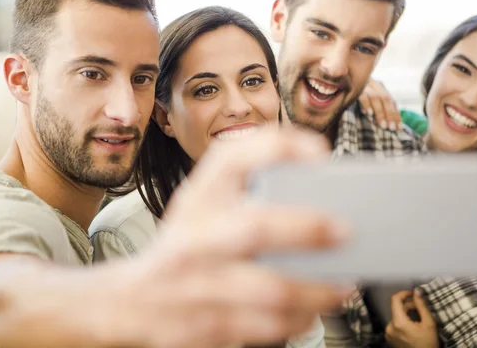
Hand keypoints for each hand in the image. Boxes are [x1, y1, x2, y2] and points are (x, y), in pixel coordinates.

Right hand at [117, 128, 353, 347]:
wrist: (131, 299)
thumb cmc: (186, 244)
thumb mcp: (203, 205)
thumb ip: (248, 190)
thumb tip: (318, 195)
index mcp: (198, 198)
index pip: (232, 158)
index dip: (278, 149)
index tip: (319, 154)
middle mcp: (194, 236)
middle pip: (255, 228)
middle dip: (306, 229)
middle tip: (345, 231)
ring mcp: (197, 283)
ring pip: (269, 290)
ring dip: (317, 289)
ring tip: (343, 284)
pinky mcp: (205, 324)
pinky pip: (265, 327)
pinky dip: (299, 319)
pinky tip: (313, 309)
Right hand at [358, 78, 400, 129]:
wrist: (338, 85)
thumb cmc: (353, 101)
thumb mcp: (369, 102)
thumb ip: (378, 108)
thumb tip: (391, 125)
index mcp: (380, 87)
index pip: (391, 101)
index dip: (396, 114)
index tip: (399, 128)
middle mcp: (374, 84)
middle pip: (386, 99)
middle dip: (390, 115)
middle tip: (391, 128)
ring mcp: (365, 84)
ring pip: (376, 98)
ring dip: (380, 112)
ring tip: (382, 125)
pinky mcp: (355, 87)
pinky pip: (362, 95)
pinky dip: (367, 104)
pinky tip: (368, 114)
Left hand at [385, 290, 438, 347]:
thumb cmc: (428, 344)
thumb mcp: (429, 323)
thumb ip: (421, 305)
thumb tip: (417, 291)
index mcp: (398, 322)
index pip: (395, 299)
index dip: (404, 293)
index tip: (413, 293)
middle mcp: (390, 327)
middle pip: (397, 308)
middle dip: (409, 305)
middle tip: (421, 307)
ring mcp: (388, 333)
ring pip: (397, 316)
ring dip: (406, 313)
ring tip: (418, 318)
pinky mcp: (389, 338)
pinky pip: (395, 324)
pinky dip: (403, 321)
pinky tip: (413, 326)